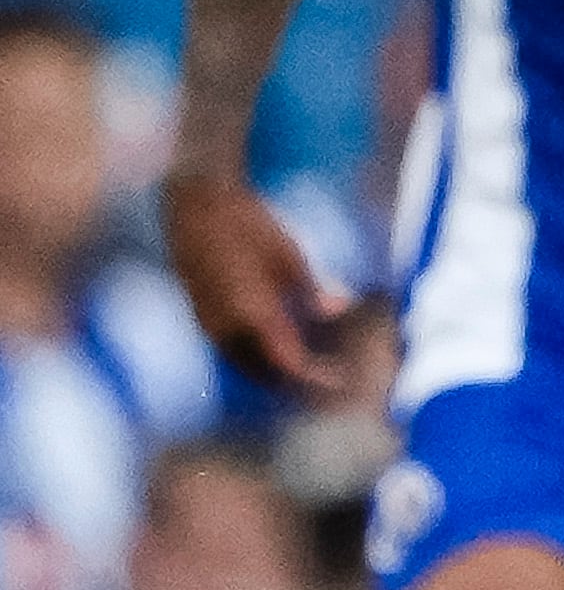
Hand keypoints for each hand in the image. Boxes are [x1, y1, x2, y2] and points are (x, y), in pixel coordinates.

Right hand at [162, 167, 337, 395]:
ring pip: (245, 366)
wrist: (195, 204)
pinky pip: (232, 352)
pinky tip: (279, 351)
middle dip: (297, 385)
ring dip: (276, 375)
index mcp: (251, 312)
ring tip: (309, 374)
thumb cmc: (246, 223)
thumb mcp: (288, 255)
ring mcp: (209, 324)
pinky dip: (258, 360)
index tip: (342, 382)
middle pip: (265, 373)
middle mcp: (225, 327)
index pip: (288, 362)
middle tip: (329, 384)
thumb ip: (311, 289)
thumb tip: (339, 309)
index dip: (316, 378)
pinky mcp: (202, 317)